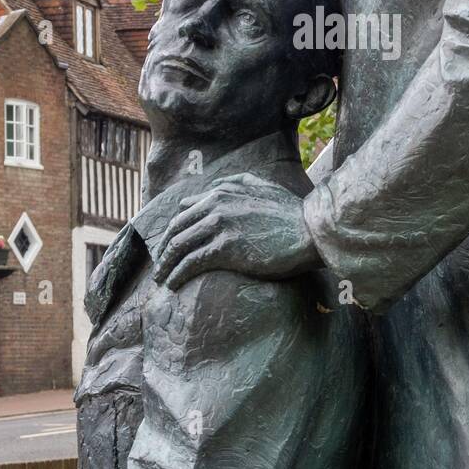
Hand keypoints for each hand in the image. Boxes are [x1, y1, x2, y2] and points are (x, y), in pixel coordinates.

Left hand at [153, 173, 317, 290]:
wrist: (309, 230)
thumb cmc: (290, 212)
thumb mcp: (263, 187)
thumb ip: (238, 182)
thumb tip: (215, 186)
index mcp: (222, 192)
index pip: (184, 212)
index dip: (173, 231)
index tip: (169, 246)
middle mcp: (216, 207)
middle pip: (177, 230)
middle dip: (164, 251)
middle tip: (159, 267)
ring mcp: (220, 227)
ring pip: (180, 247)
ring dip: (166, 266)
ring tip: (162, 280)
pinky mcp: (226, 249)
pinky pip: (191, 263)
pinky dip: (178, 275)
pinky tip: (173, 285)